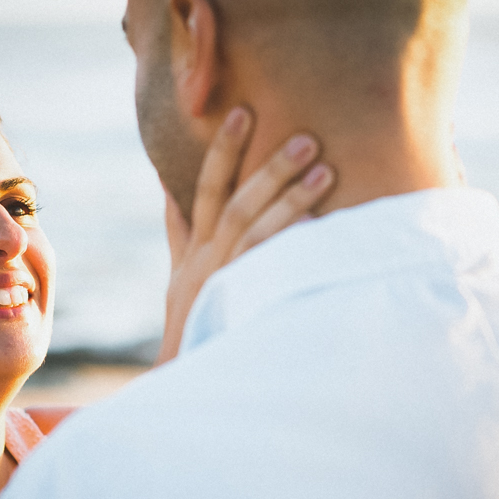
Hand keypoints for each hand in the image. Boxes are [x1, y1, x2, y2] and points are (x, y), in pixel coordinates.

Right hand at [157, 107, 334, 364]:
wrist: (185, 385)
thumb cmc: (191, 327)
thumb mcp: (179, 277)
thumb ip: (178, 231)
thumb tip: (171, 186)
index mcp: (195, 252)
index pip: (206, 189)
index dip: (222, 151)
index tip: (242, 113)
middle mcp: (206, 264)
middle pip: (235, 203)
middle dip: (270, 167)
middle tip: (307, 137)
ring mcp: (223, 286)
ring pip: (254, 232)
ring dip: (290, 200)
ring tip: (326, 173)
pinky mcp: (239, 308)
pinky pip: (267, 270)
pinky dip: (290, 245)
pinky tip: (320, 225)